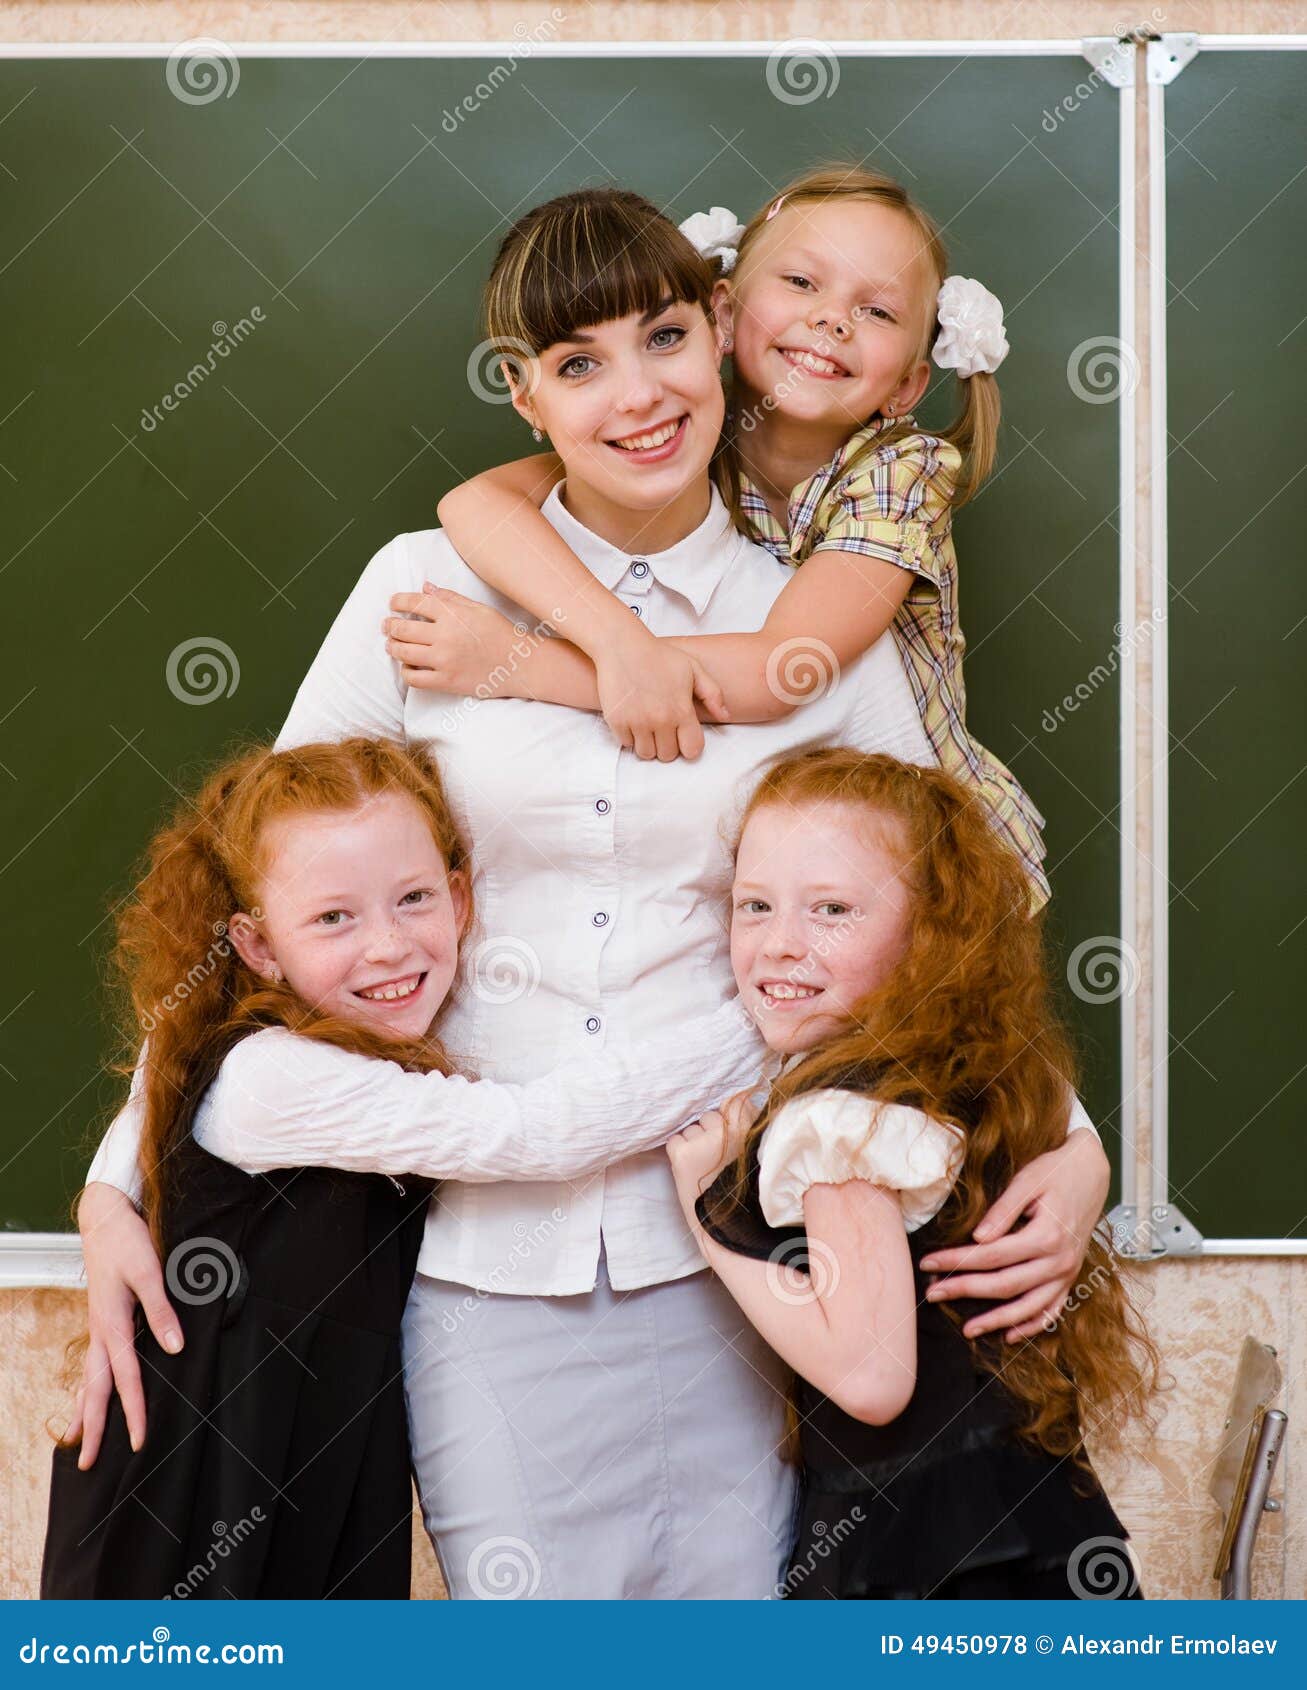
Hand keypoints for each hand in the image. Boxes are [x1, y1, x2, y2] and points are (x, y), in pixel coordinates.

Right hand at [67, 1183, 180, 1467]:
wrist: (105, 1218)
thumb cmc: (127, 1242)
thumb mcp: (149, 1271)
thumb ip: (161, 1310)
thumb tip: (175, 1347)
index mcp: (113, 1325)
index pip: (126, 1378)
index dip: (134, 1410)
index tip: (138, 1441)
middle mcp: (101, 1332)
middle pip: (95, 1389)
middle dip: (94, 1427)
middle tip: (88, 1465)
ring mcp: (98, 1327)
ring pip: (89, 1379)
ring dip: (85, 1411)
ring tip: (79, 1442)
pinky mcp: (102, 1320)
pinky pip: (94, 1362)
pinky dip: (89, 1386)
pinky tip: (89, 1396)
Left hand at [383, 585, 521, 696]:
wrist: (519, 665)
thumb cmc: (500, 633)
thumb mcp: (478, 609)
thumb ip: (450, 598)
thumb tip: (425, 587)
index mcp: (453, 614)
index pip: (415, 602)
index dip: (398, 601)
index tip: (393, 603)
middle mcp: (445, 635)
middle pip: (403, 628)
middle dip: (390, 625)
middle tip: (387, 625)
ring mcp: (444, 660)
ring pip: (404, 652)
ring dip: (392, 647)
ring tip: (391, 645)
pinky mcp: (446, 682)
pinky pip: (414, 678)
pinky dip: (405, 672)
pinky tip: (407, 666)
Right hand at [595, 630, 729, 761]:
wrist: (622, 646)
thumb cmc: (658, 656)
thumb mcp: (693, 668)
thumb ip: (713, 694)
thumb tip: (725, 716)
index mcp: (681, 710)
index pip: (692, 750)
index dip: (689, 746)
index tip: (683, 737)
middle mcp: (660, 719)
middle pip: (668, 755)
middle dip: (668, 746)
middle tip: (664, 730)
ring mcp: (637, 722)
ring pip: (646, 754)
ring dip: (648, 744)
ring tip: (649, 727)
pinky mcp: (616, 721)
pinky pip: (626, 744)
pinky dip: (629, 736)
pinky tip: (633, 720)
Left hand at [666, 1087, 756, 1189]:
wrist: (733, 1228)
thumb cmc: (745, 1190)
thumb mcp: (758, 1153)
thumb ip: (748, 1126)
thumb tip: (732, 1100)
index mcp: (752, 1130)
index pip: (732, 1103)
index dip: (726, 1120)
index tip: (728, 1137)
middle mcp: (729, 1131)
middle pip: (709, 1116)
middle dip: (709, 1132)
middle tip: (716, 1159)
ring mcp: (705, 1141)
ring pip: (691, 1128)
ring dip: (693, 1143)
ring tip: (704, 1168)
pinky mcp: (684, 1154)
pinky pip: (675, 1140)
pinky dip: (678, 1153)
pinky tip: (691, 1170)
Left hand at [919, 1129, 1111, 1342]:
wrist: (1092, 1172)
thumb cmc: (1055, 1171)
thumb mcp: (1028, 1181)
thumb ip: (1003, 1210)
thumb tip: (978, 1238)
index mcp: (1046, 1236)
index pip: (991, 1255)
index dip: (957, 1261)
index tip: (928, 1263)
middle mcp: (1059, 1261)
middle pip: (1005, 1285)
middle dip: (965, 1291)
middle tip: (933, 1293)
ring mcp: (1067, 1273)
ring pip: (1028, 1307)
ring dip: (997, 1321)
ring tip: (968, 1330)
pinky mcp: (1071, 1278)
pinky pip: (1052, 1310)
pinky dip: (1031, 1326)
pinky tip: (1010, 1336)